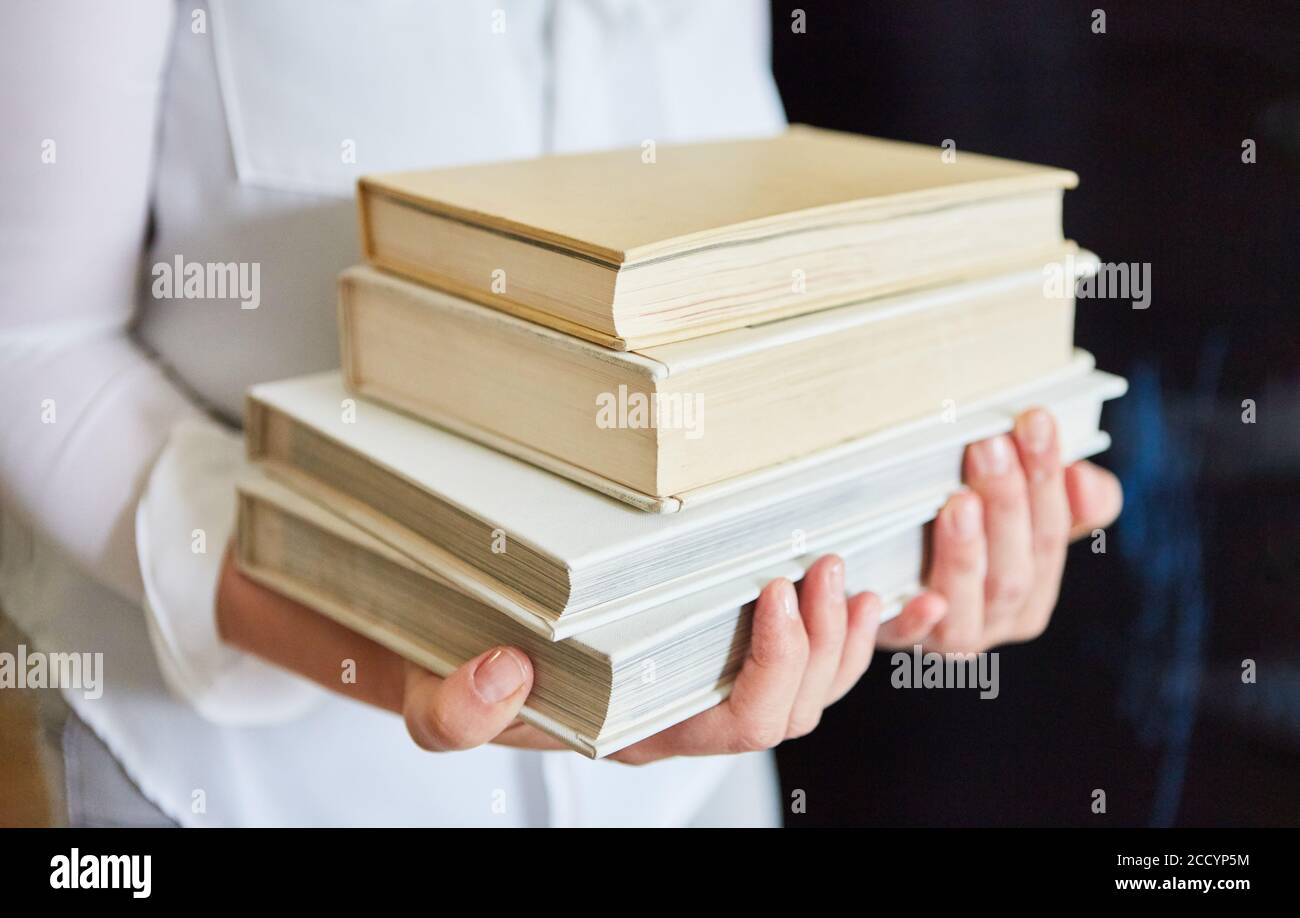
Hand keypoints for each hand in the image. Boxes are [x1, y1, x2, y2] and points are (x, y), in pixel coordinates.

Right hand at [401, 556, 883, 763]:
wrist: (461, 657)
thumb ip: (457, 711)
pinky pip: (802, 661)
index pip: (735, 725)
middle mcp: (685, 715)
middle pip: (790, 711)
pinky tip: (862, 597)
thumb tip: (504, 675)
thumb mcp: (437, 701)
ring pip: (809, 691)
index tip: (771, 593)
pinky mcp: (713, 647)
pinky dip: (841, 635)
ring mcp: (704, 683)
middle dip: (822, 645)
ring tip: (843, 574)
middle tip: (819, 568)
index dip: (771, 669)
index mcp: (642, 730)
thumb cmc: (462, 679)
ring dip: (842, 638)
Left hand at [877, 407, 1122, 653]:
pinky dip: (919, 620)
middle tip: (989, 447)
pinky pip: (909, 637)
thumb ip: (1064, 498)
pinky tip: (925, 599)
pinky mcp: (897, 638)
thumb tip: (1084, 478)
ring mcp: (950, 634)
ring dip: (966, 553)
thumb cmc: (963, 529)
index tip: (1033, 420)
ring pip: (968, 602)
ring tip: (958, 501)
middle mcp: (999, 619)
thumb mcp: (1018, 510)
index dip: (1045, 479)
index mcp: (1036, 587)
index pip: (1050, 534)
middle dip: (1006, 506)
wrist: (885, 577)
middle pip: (1013, 571)